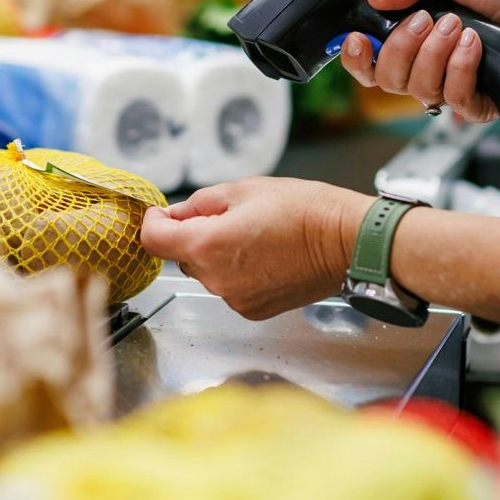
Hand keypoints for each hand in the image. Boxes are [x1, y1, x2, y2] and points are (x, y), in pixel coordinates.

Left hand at [140, 178, 367, 319]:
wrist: (346, 241)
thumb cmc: (303, 210)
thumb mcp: (244, 189)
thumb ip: (200, 203)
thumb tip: (175, 214)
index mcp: (207, 245)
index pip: (153, 240)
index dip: (154, 222)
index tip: (162, 214)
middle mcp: (215, 279)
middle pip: (183, 257)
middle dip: (194, 236)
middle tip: (227, 216)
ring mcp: (235, 299)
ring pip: (208, 273)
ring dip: (217, 255)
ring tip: (255, 236)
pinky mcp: (253, 310)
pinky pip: (230, 288)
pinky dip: (238, 273)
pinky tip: (265, 257)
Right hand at [339, 0, 499, 121]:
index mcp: (417, 39)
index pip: (371, 62)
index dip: (356, 57)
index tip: (356, 39)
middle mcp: (430, 67)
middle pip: (386, 79)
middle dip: (401, 46)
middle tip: (427, 20)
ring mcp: (453, 88)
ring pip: (417, 89)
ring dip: (435, 53)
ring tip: (460, 27)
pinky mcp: (479, 105)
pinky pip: (453, 99)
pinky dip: (461, 67)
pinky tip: (476, 45)